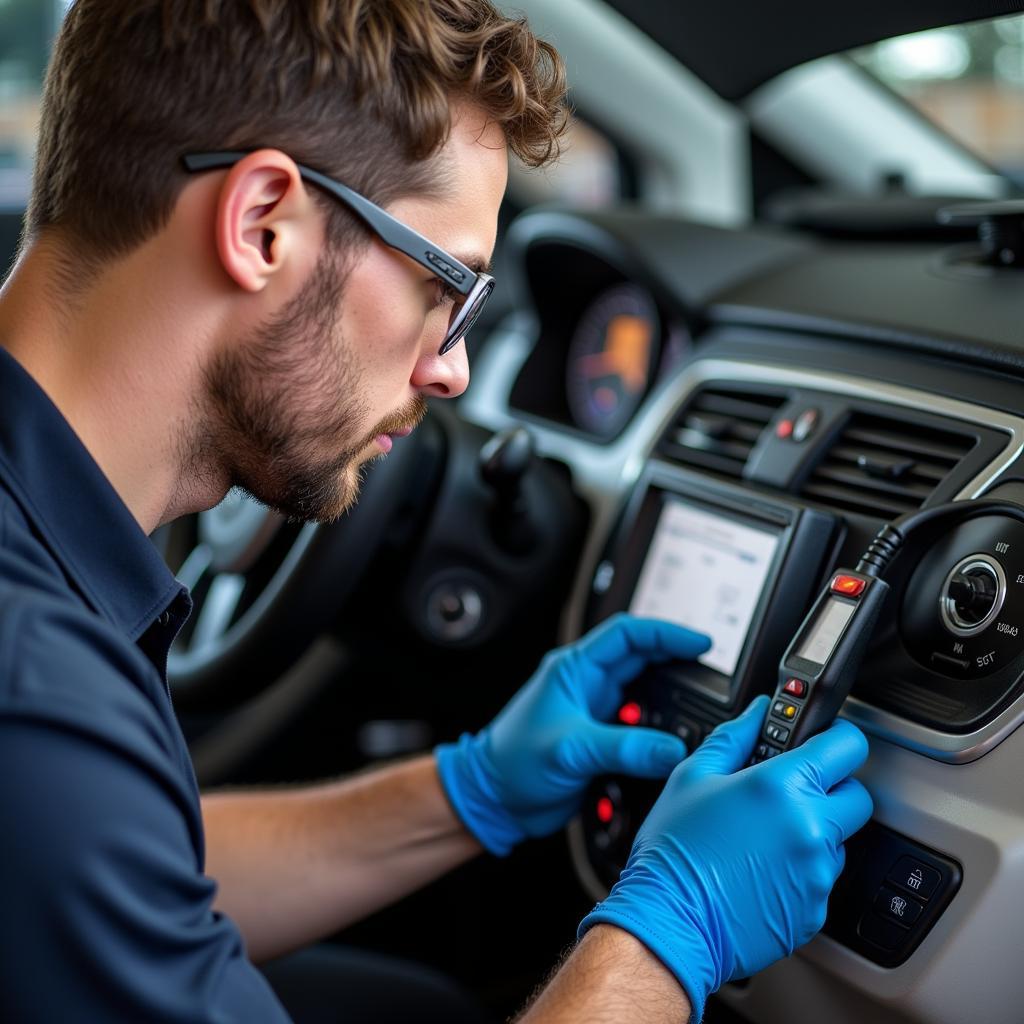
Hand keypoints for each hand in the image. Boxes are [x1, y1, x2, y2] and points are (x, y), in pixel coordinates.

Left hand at [434, 613, 710, 854]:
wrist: (493, 799)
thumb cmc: (512, 763)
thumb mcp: (570, 750)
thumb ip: (623, 748)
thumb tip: (672, 749)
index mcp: (574, 669)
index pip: (627, 634)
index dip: (666, 633)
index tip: (701, 643)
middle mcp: (587, 686)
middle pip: (642, 661)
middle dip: (677, 664)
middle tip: (712, 676)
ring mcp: (595, 712)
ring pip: (645, 695)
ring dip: (671, 702)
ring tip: (701, 710)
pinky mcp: (601, 740)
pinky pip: (640, 728)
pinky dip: (660, 734)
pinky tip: (674, 745)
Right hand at [578, 696, 872, 1019]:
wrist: (670, 924)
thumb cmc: (675, 853)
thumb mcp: (692, 777)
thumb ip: (734, 737)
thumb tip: (759, 712)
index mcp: (781, 787)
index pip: (847, 746)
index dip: (836, 738)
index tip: (825, 741)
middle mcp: (810, 829)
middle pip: (856, 795)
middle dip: (830, 788)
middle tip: (791, 791)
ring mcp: (817, 874)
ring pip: (839, 839)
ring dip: (814, 832)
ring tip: (763, 838)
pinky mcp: (816, 911)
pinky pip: (821, 878)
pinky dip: (801, 871)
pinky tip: (762, 869)